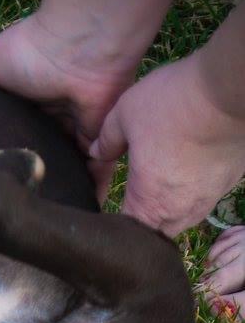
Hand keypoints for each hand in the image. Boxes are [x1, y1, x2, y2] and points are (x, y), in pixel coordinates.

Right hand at [0, 13, 137, 197]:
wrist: (76, 47)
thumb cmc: (32, 51)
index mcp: (30, 102)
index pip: (18, 134)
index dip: (8, 154)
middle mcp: (53, 116)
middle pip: (43, 154)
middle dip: (35, 177)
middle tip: (17, 210)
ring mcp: (76, 128)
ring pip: (67, 165)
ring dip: (61, 186)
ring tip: (43, 219)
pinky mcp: (97, 138)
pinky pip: (95, 169)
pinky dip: (89, 188)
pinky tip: (75, 212)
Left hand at [89, 54, 244, 235]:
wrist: (228, 89)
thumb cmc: (173, 104)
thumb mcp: (126, 115)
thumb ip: (106, 140)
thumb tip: (94, 152)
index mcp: (149, 204)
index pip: (127, 233)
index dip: (115, 226)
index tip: (109, 212)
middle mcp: (180, 211)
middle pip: (155, 232)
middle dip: (143, 222)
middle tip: (132, 201)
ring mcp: (207, 199)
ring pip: (183, 219)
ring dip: (169, 209)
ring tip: (159, 187)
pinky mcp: (228, 183)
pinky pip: (205, 199)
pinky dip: (193, 192)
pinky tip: (187, 171)